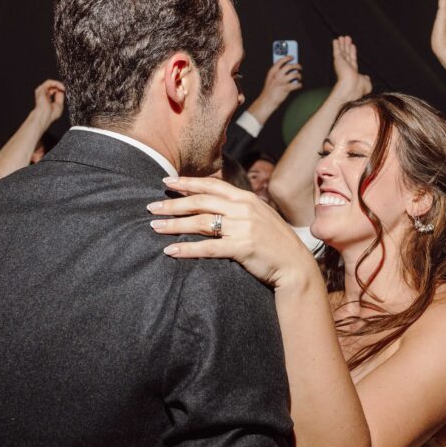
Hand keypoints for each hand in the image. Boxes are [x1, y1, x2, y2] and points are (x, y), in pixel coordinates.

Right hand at [33, 79, 64, 127]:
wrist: (45, 116)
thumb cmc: (50, 114)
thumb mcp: (59, 105)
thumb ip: (59, 96)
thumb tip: (61, 90)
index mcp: (47, 98)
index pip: (54, 90)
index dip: (60, 89)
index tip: (65, 91)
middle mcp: (43, 94)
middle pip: (52, 86)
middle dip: (59, 86)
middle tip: (64, 89)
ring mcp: (42, 91)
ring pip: (50, 82)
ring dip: (58, 84)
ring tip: (63, 88)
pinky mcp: (41, 89)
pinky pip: (49, 82)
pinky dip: (56, 83)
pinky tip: (61, 87)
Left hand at [147, 175, 317, 289]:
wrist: (295, 265)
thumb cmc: (275, 243)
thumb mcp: (259, 216)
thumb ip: (239, 208)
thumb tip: (214, 203)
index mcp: (246, 198)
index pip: (211, 186)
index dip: (187, 183)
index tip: (166, 181)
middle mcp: (243, 209)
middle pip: (200, 202)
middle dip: (173, 204)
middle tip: (151, 207)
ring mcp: (243, 228)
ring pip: (200, 222)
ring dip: (174, 224)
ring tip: (154, 227)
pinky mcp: (242, 248)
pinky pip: (208, 247)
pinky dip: (187, 249)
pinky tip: (170, 250)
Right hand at [252, 56, 302, 119]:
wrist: (266, 101)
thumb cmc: (269, 91)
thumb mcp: (270, 79)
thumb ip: (277, 74)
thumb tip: (288, 69)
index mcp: (272, 72)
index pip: (280, 61)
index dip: (287, 58)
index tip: (292, 57)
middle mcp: (277, 75)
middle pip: (289, 66)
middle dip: (296, 66)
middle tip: (299, 67)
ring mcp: (281, 82)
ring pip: (294, 74)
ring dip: (299, 75)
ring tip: (299, 77)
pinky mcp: (286, 88)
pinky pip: (296, 85)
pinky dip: (299, 85)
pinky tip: (299, 85)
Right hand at [332, 36, 370, 100]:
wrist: (351, 89)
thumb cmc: (359, 88)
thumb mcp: (367, 83)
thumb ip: (366, 79)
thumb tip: (367, 77)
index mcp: (352, 73)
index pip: (352, 60)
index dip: (352, 52)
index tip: (352, 46)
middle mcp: (346, 68)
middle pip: (346, 54)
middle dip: (346, 46)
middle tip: (346, 38)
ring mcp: (342, 64)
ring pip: (342, 52)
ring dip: (342, 44)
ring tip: (342, 37)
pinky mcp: (338, 61)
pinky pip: (337, 51)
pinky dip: (336, 46)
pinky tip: (336, 40)